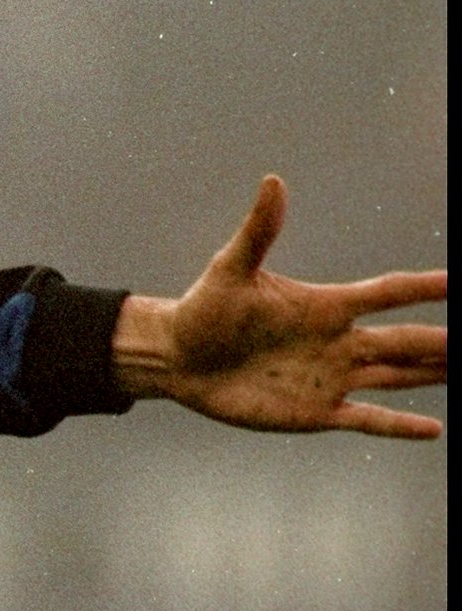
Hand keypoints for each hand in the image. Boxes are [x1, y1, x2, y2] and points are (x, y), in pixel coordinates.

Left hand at [114, 176, 447, 438]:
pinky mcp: (315, 411)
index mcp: (325, 306)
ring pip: (399, 375)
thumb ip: (259, 231)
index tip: (459, 282)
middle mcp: (338, 341)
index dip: (427, 287)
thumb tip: (272, 181)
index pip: (388, 292)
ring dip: (435, 372)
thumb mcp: (231, 269)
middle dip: (445, 340)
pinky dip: (399, 426)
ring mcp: (331, 377)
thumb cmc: (203, 309)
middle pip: (406, 340)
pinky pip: (367, 418)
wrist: (177, 358)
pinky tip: (433, 429)